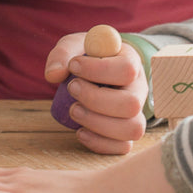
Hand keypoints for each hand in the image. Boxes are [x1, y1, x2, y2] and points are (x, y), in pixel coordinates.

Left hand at [44, 32, 147, 154]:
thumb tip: (54, 75)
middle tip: (72, 88)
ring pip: (132, 128)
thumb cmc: (87, 57)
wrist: (92, 72)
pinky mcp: (125, 132)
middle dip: (95, 99)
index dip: (98, 70)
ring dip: (97, 123)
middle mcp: (138, 89)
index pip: (127, 69)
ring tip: (73, 110)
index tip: (73, 65)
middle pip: (131, 103)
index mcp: (131, 63)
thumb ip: (63, 53)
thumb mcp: (74, 46)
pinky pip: (123, 146)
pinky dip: (100, 143)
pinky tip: (80, 132)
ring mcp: (135, 113)